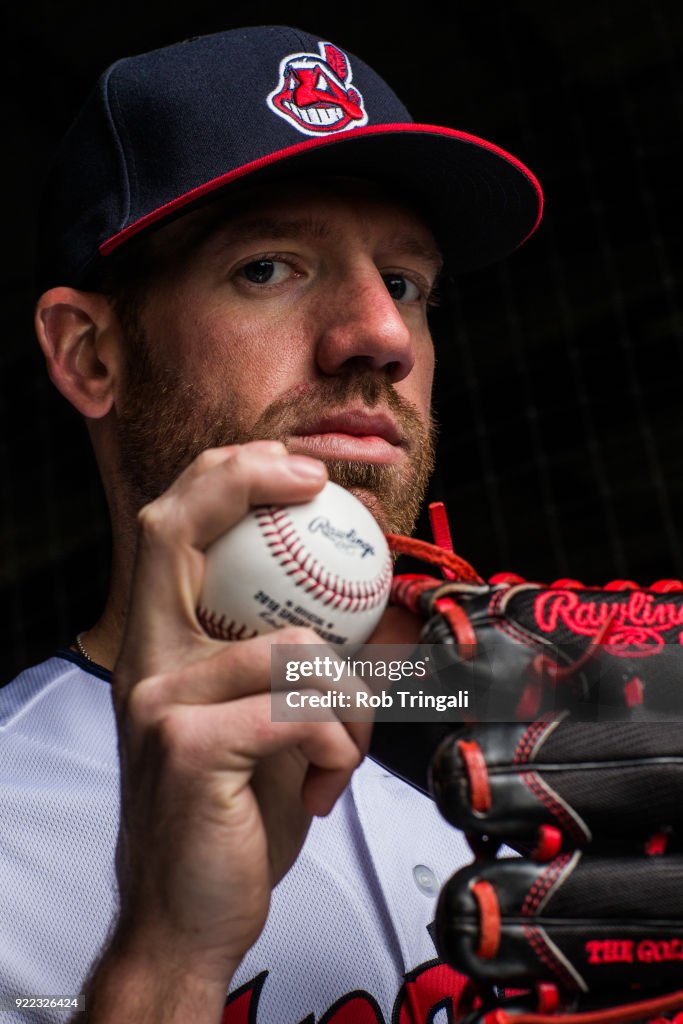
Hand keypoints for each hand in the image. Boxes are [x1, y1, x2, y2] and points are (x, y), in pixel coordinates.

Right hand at [96, 442, 370, 1006]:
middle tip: (320, 481)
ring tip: (340, 753)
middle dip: (250, 480)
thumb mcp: (263, 723)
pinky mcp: (191, 748)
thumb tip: (368, 610)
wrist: (187, 918)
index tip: (295, 466)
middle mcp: (146, 664)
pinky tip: (325, 785)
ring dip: (349, 702)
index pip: (171, 530)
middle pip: (177, 532)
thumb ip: (290, 663)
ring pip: (293, 648)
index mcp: (159, 650)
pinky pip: (305, 712)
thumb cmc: (235, 814)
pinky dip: (339, 746)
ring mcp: (160, 703)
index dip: (226, 477)